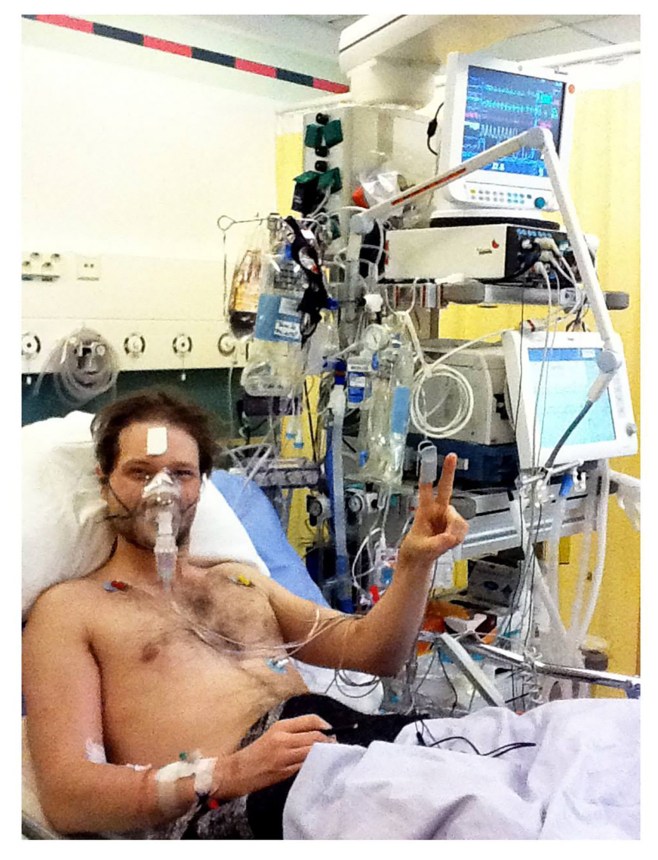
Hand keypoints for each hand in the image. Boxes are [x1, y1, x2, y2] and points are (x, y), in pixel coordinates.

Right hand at [215, 714, 334, 797]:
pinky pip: (305, 766)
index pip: (310, 720)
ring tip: (330, 756)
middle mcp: (283, 739)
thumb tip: (319, 734)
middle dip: (329, 742)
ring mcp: (284, 756)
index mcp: (281, 726)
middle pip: (315, 736)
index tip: (332, 731)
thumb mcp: (273, 735)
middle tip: (335, 746)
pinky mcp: (284, 772)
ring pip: (312, 752)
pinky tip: (318, 766)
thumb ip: (294, 733)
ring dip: (325, 754)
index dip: (326, 725)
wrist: (237, 772)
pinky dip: (314, 765)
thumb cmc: (256, 753)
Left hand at [399, 452, 468, 566]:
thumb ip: (438, 543)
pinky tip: (451, 541)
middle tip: (452, 457)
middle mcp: (436, 511)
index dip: (427, 475)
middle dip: (449, 472)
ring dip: (455, 530)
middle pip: (445, 488)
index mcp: (423, 511)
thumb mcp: (423, 549)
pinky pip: (463, 528)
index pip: (425, 490)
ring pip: (458, 517)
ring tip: (446, 541)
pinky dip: (459, 536)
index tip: (429, 459)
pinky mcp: (454, 527)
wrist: (420, 561)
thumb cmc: (416, 551)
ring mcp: (447, 518)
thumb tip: (451, 537)